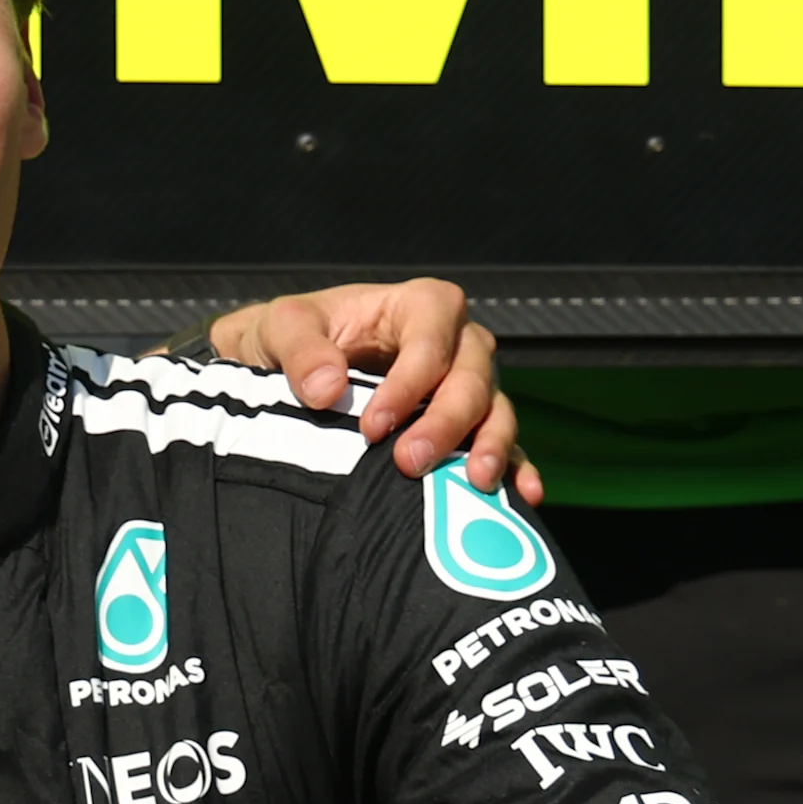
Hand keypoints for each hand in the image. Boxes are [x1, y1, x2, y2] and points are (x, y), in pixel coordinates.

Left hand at [207, 280, 537, 501]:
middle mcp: (454, 342)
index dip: (410, 381)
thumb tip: (328, 390)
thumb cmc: (292, 336)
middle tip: (410, 463)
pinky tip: (522, 496)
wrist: (285, 366)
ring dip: (489, 445)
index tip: (374, 426)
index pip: (431, 338)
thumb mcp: (280, 325)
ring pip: (494, 409)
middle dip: (446, 422)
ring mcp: (467, 384)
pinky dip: (515, 468)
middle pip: (471, 377)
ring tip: (474, 482)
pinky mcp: (469, 424)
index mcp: (416, 307)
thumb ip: (300, 349)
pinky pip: (505, 443)